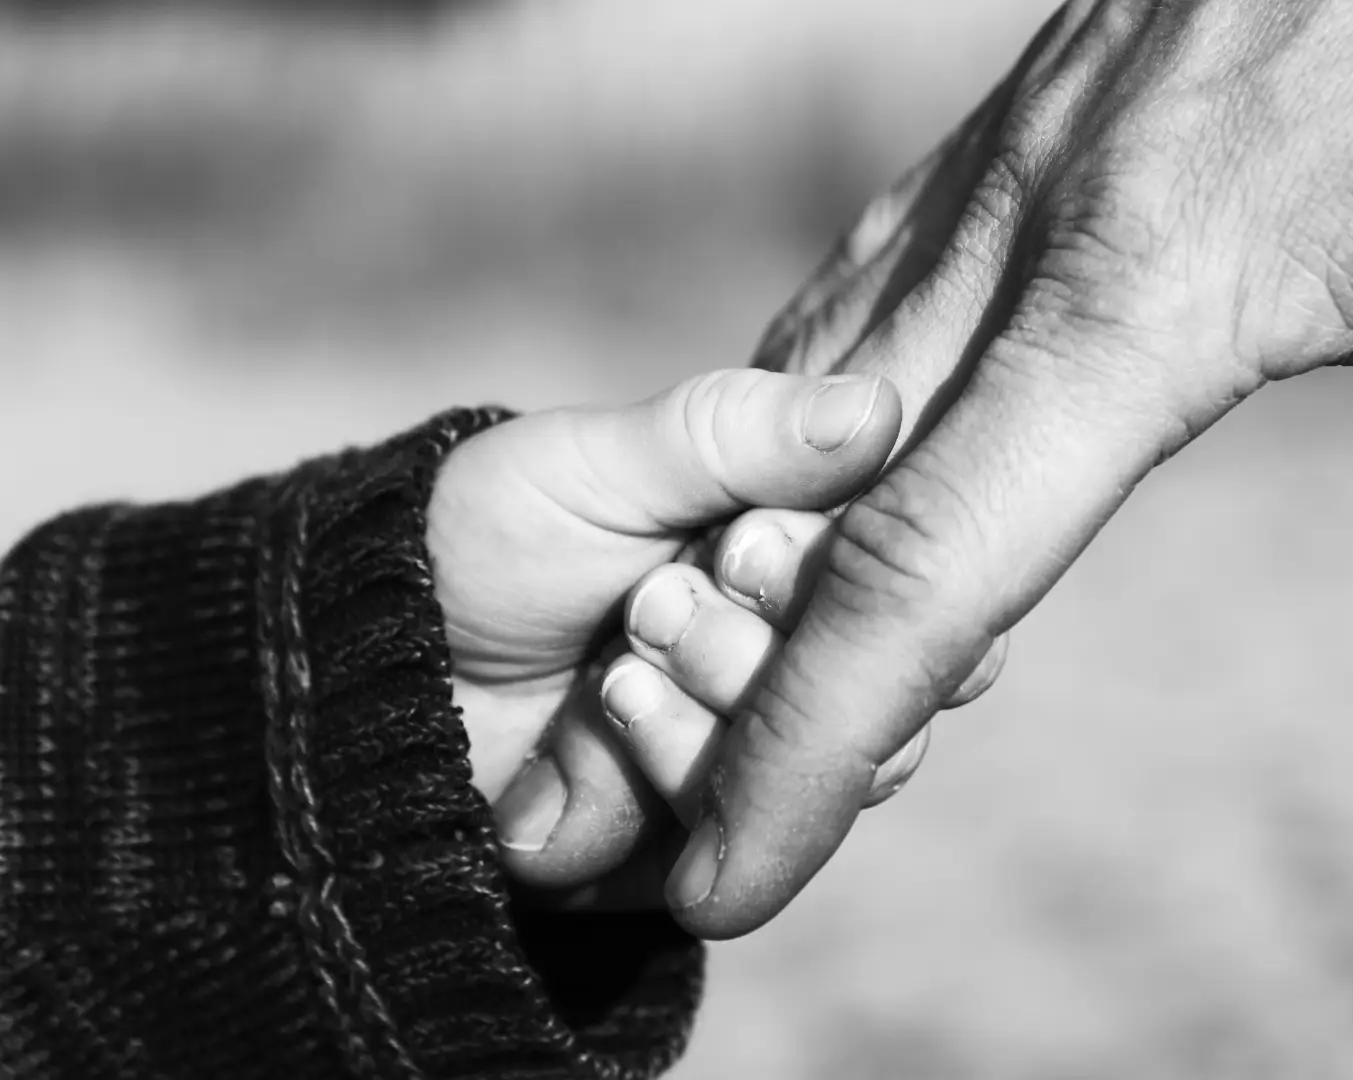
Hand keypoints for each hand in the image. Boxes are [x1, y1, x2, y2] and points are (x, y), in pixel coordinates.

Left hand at [425, 369, 908, 894]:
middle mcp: (793, 667)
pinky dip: (637, 798)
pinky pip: (714, 857)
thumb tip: (877, 408)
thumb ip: (738, 438)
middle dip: (747, 658)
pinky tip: (576, 750)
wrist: (352, 665)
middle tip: (645, 607)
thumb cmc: (481, 535)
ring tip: (606, 678)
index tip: (741, 545)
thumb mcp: (600, 465)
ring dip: (695, 731)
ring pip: (801, 787)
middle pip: (874, 706)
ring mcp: (744, 765)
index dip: (828, 585)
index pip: (899, 594)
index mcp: (798, 561)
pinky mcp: (683, 851)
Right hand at [666, 0, 1352, 936]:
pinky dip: (808, 420)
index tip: (724, 883)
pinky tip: (808, 465)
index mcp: (1143, 298)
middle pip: (815, 503)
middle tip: (685, 826)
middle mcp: (1028, 235)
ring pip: (814, 390)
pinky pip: (867, 291)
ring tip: (725, 682)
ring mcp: (1012, 165)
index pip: (921, 575)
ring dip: (752, 550)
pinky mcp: (1032, 123)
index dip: (806, 754)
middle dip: (736, 690)